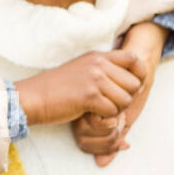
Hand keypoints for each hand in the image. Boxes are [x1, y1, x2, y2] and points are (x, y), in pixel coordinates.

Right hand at [16, 49, 146, 127]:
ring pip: (126, 100)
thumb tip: (136, 82)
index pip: (133, 59)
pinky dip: (104, 118)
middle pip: (134, 84)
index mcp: (97, 56)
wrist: (34, 97)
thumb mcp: (82, 70)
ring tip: (97, 108)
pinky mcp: (89, 95)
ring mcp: (94, 78)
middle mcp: (98, 64)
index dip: (139, 75)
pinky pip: (113, 111)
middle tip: (108, 103)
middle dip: (125, 98)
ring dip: (115, 110)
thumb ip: (105, 70)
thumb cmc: (58, 88)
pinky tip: (90, 113)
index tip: (130, 88)